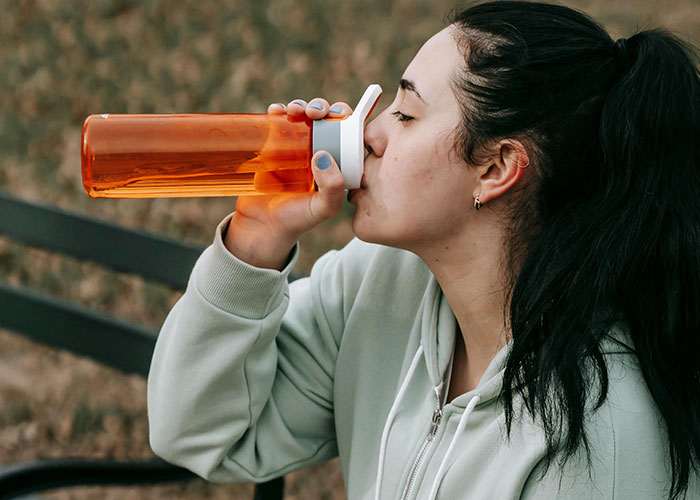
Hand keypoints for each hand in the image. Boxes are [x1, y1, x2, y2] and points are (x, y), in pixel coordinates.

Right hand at [225, 98, 352, 270]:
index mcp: (337, 162)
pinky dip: (278, 110)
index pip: (347, 132)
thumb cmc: (296, 220)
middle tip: (314, 112)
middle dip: (322, 107)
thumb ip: (332, 189)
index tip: (337, 115)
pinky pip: (277, 122)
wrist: (261, 227)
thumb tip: (324, 155)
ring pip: (302, 116)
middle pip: (324, 119)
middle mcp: (318, 150)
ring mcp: (295, 147)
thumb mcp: (322, 209)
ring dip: (300, 105)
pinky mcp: (272, 146)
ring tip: (294, 110)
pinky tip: (276, 110)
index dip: (344, 118)